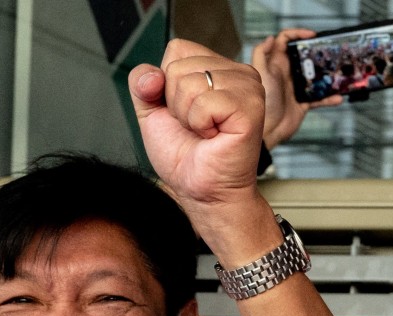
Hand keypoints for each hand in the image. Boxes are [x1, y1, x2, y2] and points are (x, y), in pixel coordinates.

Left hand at [128, 40, 265, 206]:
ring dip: (187, 116)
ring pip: (190, 83)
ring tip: (205, 131)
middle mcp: (237, 72)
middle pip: (180, 66)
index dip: (166, 84)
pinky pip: (204, 102)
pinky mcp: (250, 106)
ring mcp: (247, 87)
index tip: (182, 111)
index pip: (177, 49)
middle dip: (175, 103)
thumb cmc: (185, 156)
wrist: (201, 190)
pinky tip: (214, 136)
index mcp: (217, 68)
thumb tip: (151, 76)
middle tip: (195, 126)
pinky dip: (199, 124)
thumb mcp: (152, 114)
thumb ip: (142, 86)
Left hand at [251, 29, 342, 150]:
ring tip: (337, 72)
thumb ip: (261, 54)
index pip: (285, 41)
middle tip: (328, 52)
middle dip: (317, 52)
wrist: (266, 132)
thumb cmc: (261, 104)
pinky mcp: (302, 103)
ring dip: (327, 74)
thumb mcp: (259, 75)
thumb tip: (271, 38)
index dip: (298, 33)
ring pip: (315, 76)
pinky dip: (329, 98)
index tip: (312, 35)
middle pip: (304, 56)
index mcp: (276, 65)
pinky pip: (319, 98)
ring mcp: (295, 88)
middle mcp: (286, 74)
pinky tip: (338, 97)